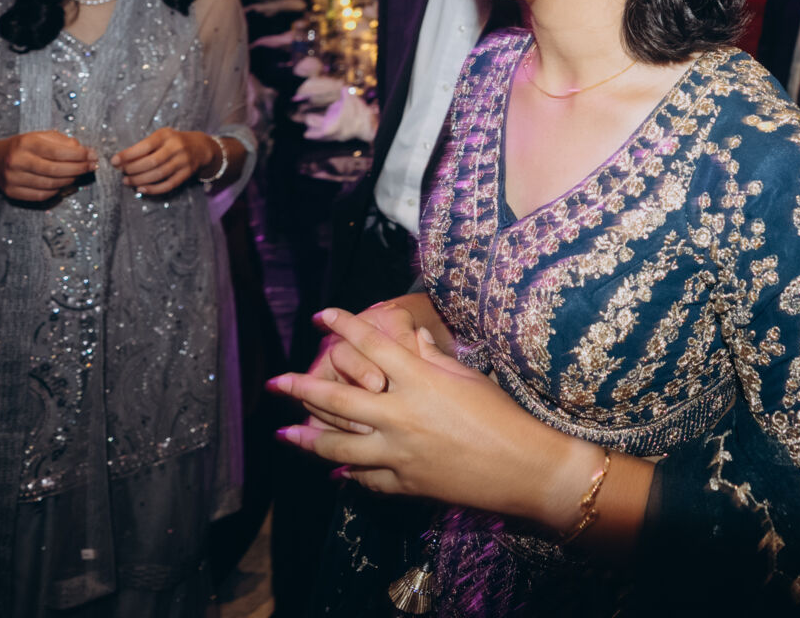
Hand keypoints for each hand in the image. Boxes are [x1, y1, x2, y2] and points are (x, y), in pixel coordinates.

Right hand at [0, 131, 97, 201]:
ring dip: (70, 180)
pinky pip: (42, 195)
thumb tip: (84, 150)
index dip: (79, 155)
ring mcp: (13, 179)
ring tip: (80, 174)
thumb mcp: (40, 136)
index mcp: (25, 143)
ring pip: (50, 184)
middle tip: (92, 166)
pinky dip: (57, 190)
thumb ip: (62, 141)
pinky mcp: (12, 193)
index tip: (93, 155)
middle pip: (55, 170)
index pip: (57, 151)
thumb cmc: (24, 147)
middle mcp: (17, 161)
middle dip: (78, 169)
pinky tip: (64, 183)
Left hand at [110, 129, 213, 196]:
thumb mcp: (161, 137)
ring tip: (127, 181)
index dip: (128, 155)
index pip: (145, 146)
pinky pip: (168, 185)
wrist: (201, 147)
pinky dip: (153, 189)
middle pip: (151, 162)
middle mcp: (176, 147)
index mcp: (166, 135)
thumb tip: (121, 161)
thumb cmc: (173, 142)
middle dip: (133, 169)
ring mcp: (183, 162)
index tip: (114, 161)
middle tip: (122, 173)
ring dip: (140, 180)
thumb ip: (144, 146)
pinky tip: (141, 189)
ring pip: (159, 174)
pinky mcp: (187, 174)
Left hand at [268, 309, 597, 532]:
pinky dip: (347, 473)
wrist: (522, 467)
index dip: (343, 326)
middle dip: (302, 387)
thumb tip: (407, 338)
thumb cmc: (501, 415)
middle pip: (337, 398)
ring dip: (307, 439)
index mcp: (418, 380)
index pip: (371, 345)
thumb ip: (431, 358)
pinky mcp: (403, 483)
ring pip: (338, 446)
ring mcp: (397, 453)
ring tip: (286, 434)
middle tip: (276, 381)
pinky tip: (334, 470)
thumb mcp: (467, 377)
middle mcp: (399, 414)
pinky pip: (364, 478)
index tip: (322, 315)